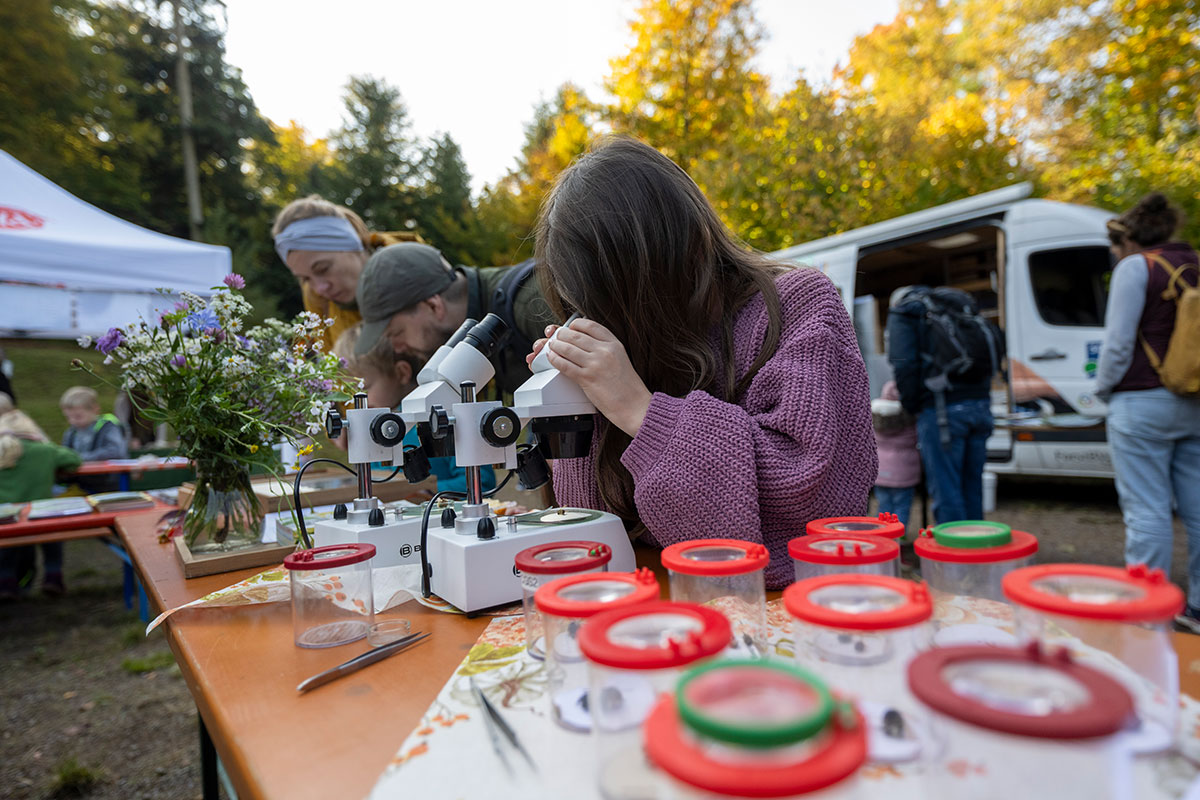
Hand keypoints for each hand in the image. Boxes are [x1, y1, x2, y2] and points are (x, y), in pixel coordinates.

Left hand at [527, 320, 651, 437]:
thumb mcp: (621, 359)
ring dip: (555, 346)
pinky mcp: (587, 378)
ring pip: (567, 348)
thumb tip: (585, 343)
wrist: (634, 405)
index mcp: (614, 344)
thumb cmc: (628, 387)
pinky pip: (565, 365)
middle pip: (576, 335)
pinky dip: (555, 360)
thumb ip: (605, 349)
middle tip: (556, 336)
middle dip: (562, 334)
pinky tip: (551, 358)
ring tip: (551, 346)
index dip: (576, 324)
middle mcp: (604, 351)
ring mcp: (595, 364)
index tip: (570, 326)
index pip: (591, 326)